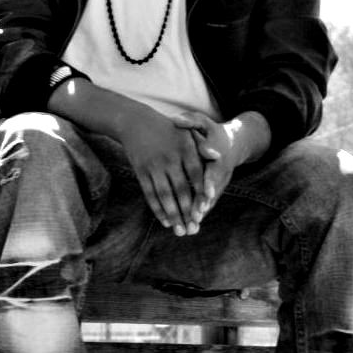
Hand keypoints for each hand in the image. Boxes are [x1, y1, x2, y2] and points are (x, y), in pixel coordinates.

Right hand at [115, 103, 207, 235]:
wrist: (135, 122)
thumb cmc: (167, 129)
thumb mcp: (186, 132)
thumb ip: (202, 145)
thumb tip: (216, 156)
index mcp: (184, 148)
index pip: (196, 174)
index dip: (202, 192)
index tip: (206, 209)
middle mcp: (169, 158)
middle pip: (181, 189)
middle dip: (187, 211)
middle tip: (194, 228)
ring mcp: (153, 165)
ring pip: (164, 195)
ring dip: (173, 215)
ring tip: (180, 231)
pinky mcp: (140, 171)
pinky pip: (149, 193)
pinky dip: (157, 209)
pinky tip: (165, 221)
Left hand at [171, 111, 271, 226]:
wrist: (232, 143)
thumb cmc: (211, 132)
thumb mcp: (203, 123)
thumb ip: (191, 121)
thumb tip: (175, 119)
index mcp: (217, 154)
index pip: (214, 169)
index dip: (211, 181)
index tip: (206, 192)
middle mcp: (220, 170)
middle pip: (213, 189)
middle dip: (205, 203)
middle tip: (197, 216)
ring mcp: (219, 182)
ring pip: (209, 200)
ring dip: (201, 214)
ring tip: (192, 227)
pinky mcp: (215, 190)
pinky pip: (207, 203)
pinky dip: (199, 214)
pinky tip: (191, 226)